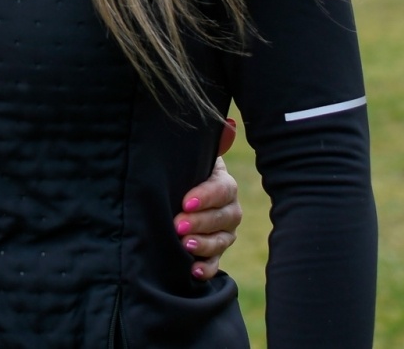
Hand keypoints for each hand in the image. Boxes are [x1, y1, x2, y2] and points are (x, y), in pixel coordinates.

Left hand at [175, 147, 241, 280]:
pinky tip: (194, 272)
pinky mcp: (215, 252)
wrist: (174, 191)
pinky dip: (206, 269)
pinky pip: (216, 263)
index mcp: (223, 182)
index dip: (206, 196)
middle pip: (223, 217)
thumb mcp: (185, 159)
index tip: (185, 201)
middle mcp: (229, 208)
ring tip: (185, 246)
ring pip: (222, 240)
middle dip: (200, 221)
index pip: (222, 189)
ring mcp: (224, 231)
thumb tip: (205, 132)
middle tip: (178, 224)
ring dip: (204, 244)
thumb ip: (189, 151)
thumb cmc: (179, 172)